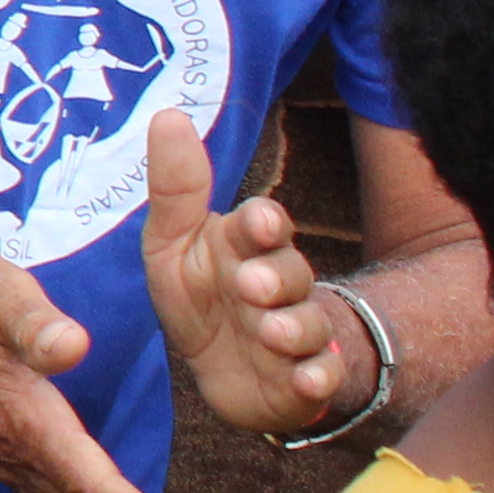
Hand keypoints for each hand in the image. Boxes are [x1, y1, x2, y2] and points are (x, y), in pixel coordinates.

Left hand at [144, 111, 356, 441]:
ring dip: (293, 327)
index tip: (254, 223)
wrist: (226, 370)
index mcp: (248, 246)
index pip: (264, 225)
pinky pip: (324, 375)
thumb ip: (176, 189)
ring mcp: (299, 331)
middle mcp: (281, 284)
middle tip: (251, 286)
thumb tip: (170, 113)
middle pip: (291, 272)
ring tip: (273, 333)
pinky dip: (319, 377)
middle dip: (275, 278)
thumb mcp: (173, 245)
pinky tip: (309, 379)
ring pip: (308, 323)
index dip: (262, 224)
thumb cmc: (202, 296)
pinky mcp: (309, 376)